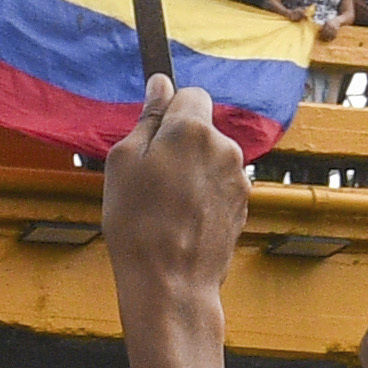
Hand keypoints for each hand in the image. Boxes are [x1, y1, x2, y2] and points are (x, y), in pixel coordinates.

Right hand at [97, 74, 247, 303]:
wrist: (170, 283)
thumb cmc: (138, 223)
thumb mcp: (123, 162)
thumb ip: (147, 117)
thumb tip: (161, 85)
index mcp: (193, 129)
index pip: (191, 94)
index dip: (170, 111)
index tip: (153, 133)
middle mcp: (225, 147)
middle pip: (203, 129)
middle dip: (181, 144)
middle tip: (151, 178)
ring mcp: (239, 178)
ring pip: (212, 159)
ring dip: (193, 171)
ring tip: (166, 206)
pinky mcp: (244, 205)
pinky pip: (220, 186)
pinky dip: (204, 195)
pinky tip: (184, 220)